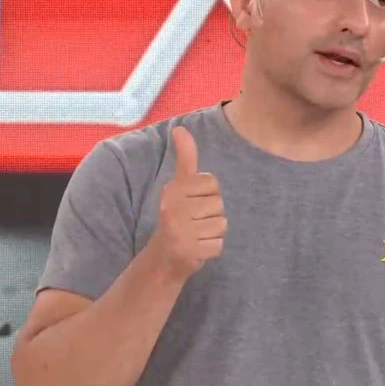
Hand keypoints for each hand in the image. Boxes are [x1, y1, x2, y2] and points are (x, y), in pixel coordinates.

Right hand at [148, 126, 227, 281]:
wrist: (163, 257)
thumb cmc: (177, 216)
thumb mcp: (179, 186)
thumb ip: (185, 158)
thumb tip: (180, 128)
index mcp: (172, 190)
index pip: (211, 183)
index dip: (208, 194)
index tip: (193, 202)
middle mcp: (172, 209)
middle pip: (218, 204)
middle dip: (212, 214)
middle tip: (194, 222)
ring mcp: (179, 231)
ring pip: (221, 225)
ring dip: (213, 233)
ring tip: (196, 235)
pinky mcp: (188, 252)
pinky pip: (219, 245)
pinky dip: (212, 249)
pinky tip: (197, 248)